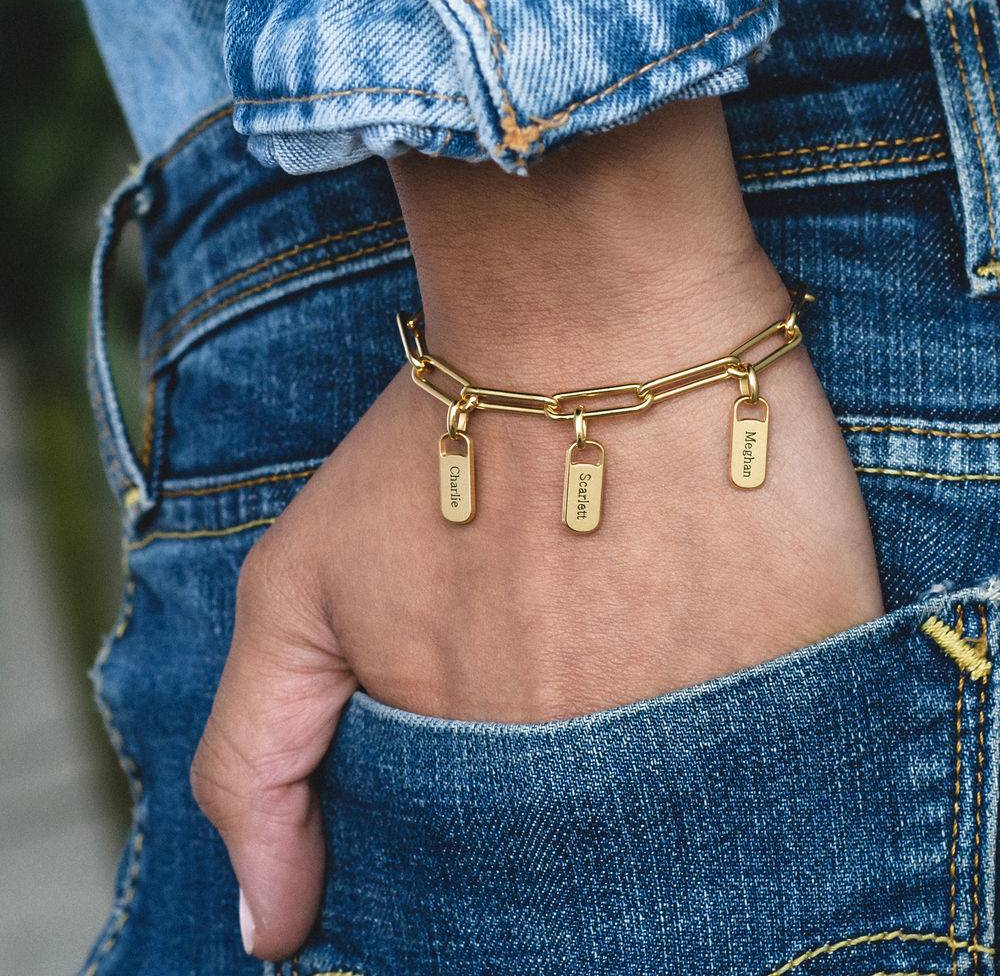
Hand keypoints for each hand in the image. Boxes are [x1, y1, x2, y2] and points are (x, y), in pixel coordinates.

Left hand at [190, 98, 883, 959]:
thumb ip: (258, 767)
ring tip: (635, 630)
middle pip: (604, 861)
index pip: (501, 893)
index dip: (503, 841)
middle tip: (573, 662)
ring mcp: (720, 713)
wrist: (584, 321)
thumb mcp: (297, 594)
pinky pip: (795, 728)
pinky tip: (710, 614)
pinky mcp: (815, 645)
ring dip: (672, 751)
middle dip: (582, 795)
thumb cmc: (432, 449)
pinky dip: (756, 699)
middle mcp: (607, 774)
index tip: (509, 757)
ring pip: (701, 802)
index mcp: (488, 778)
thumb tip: (273, 934)